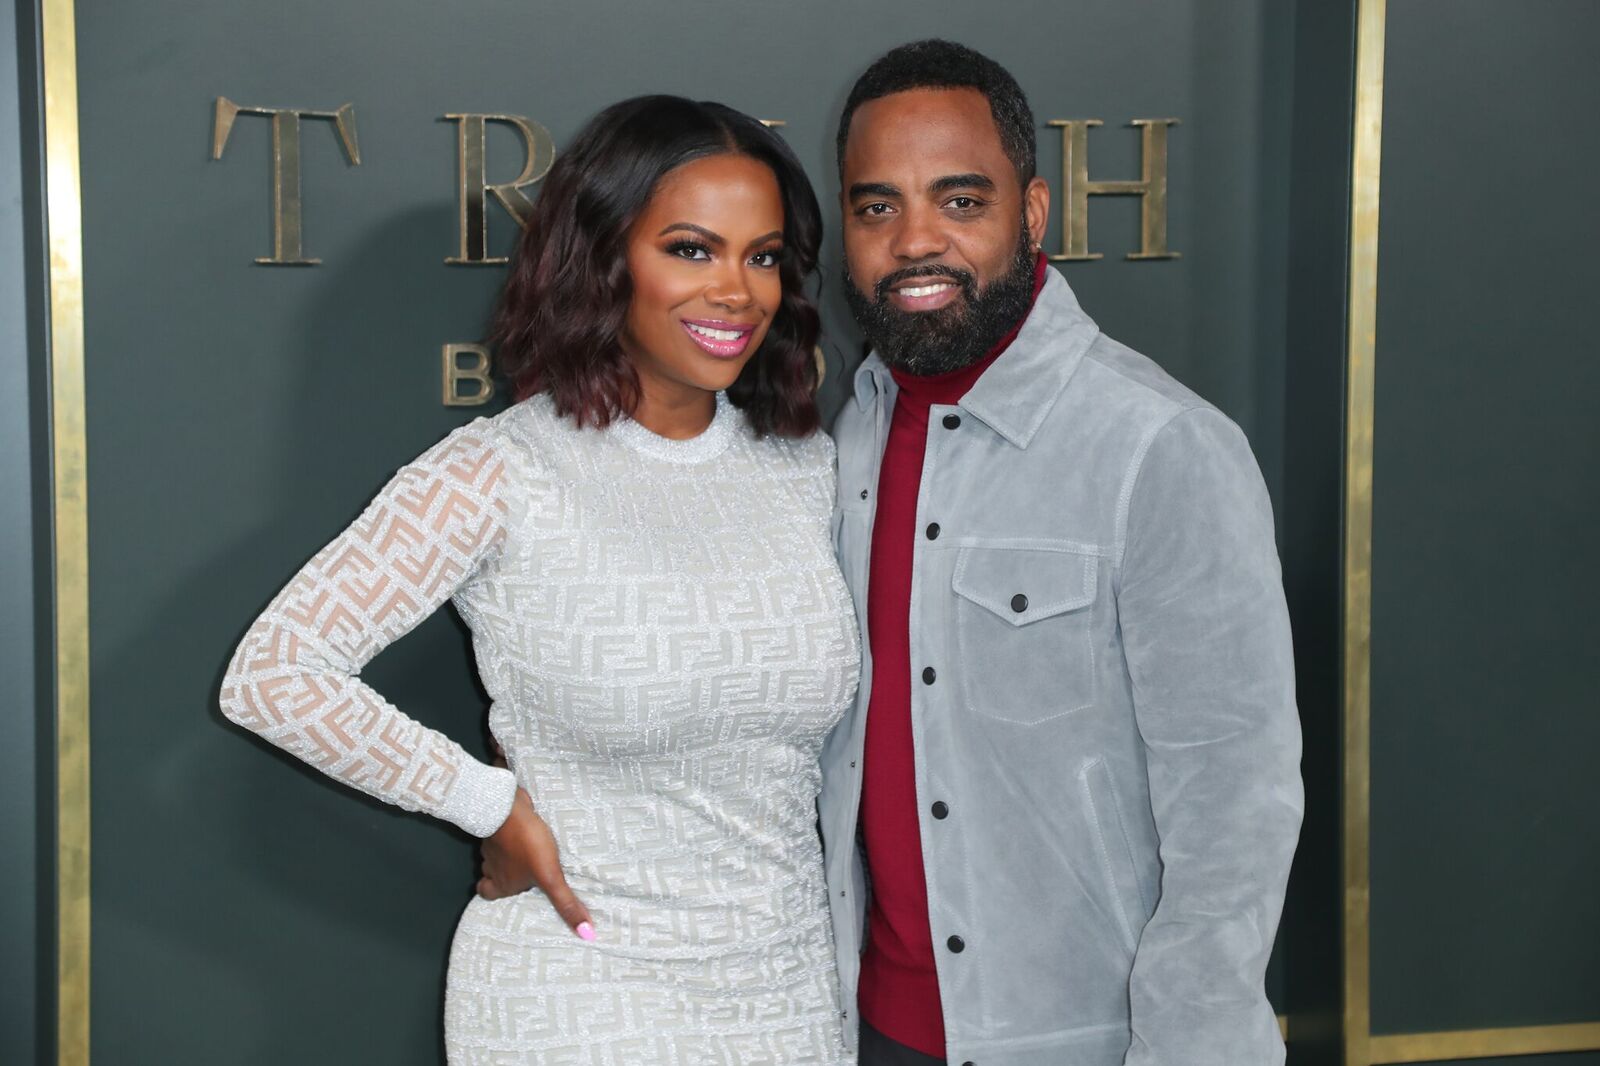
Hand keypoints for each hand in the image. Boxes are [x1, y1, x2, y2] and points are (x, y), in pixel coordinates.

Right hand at [477, 788, 594, 940]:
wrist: (507, 806)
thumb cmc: (526, 844)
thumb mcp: (550, 877)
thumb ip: (565, 903)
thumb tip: (586, 934)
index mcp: (501, 883)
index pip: (488, 895)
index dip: (496, 895)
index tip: (510, 894)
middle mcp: (493, 865)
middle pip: (491, 874)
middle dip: (504, 874)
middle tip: (522, 874)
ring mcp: (493, 842)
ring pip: (496, 853)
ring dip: (509, 853)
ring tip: (528, 853)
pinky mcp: (500, 823)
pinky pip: (503, 832)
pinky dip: (512, 833)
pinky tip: (528, 831)